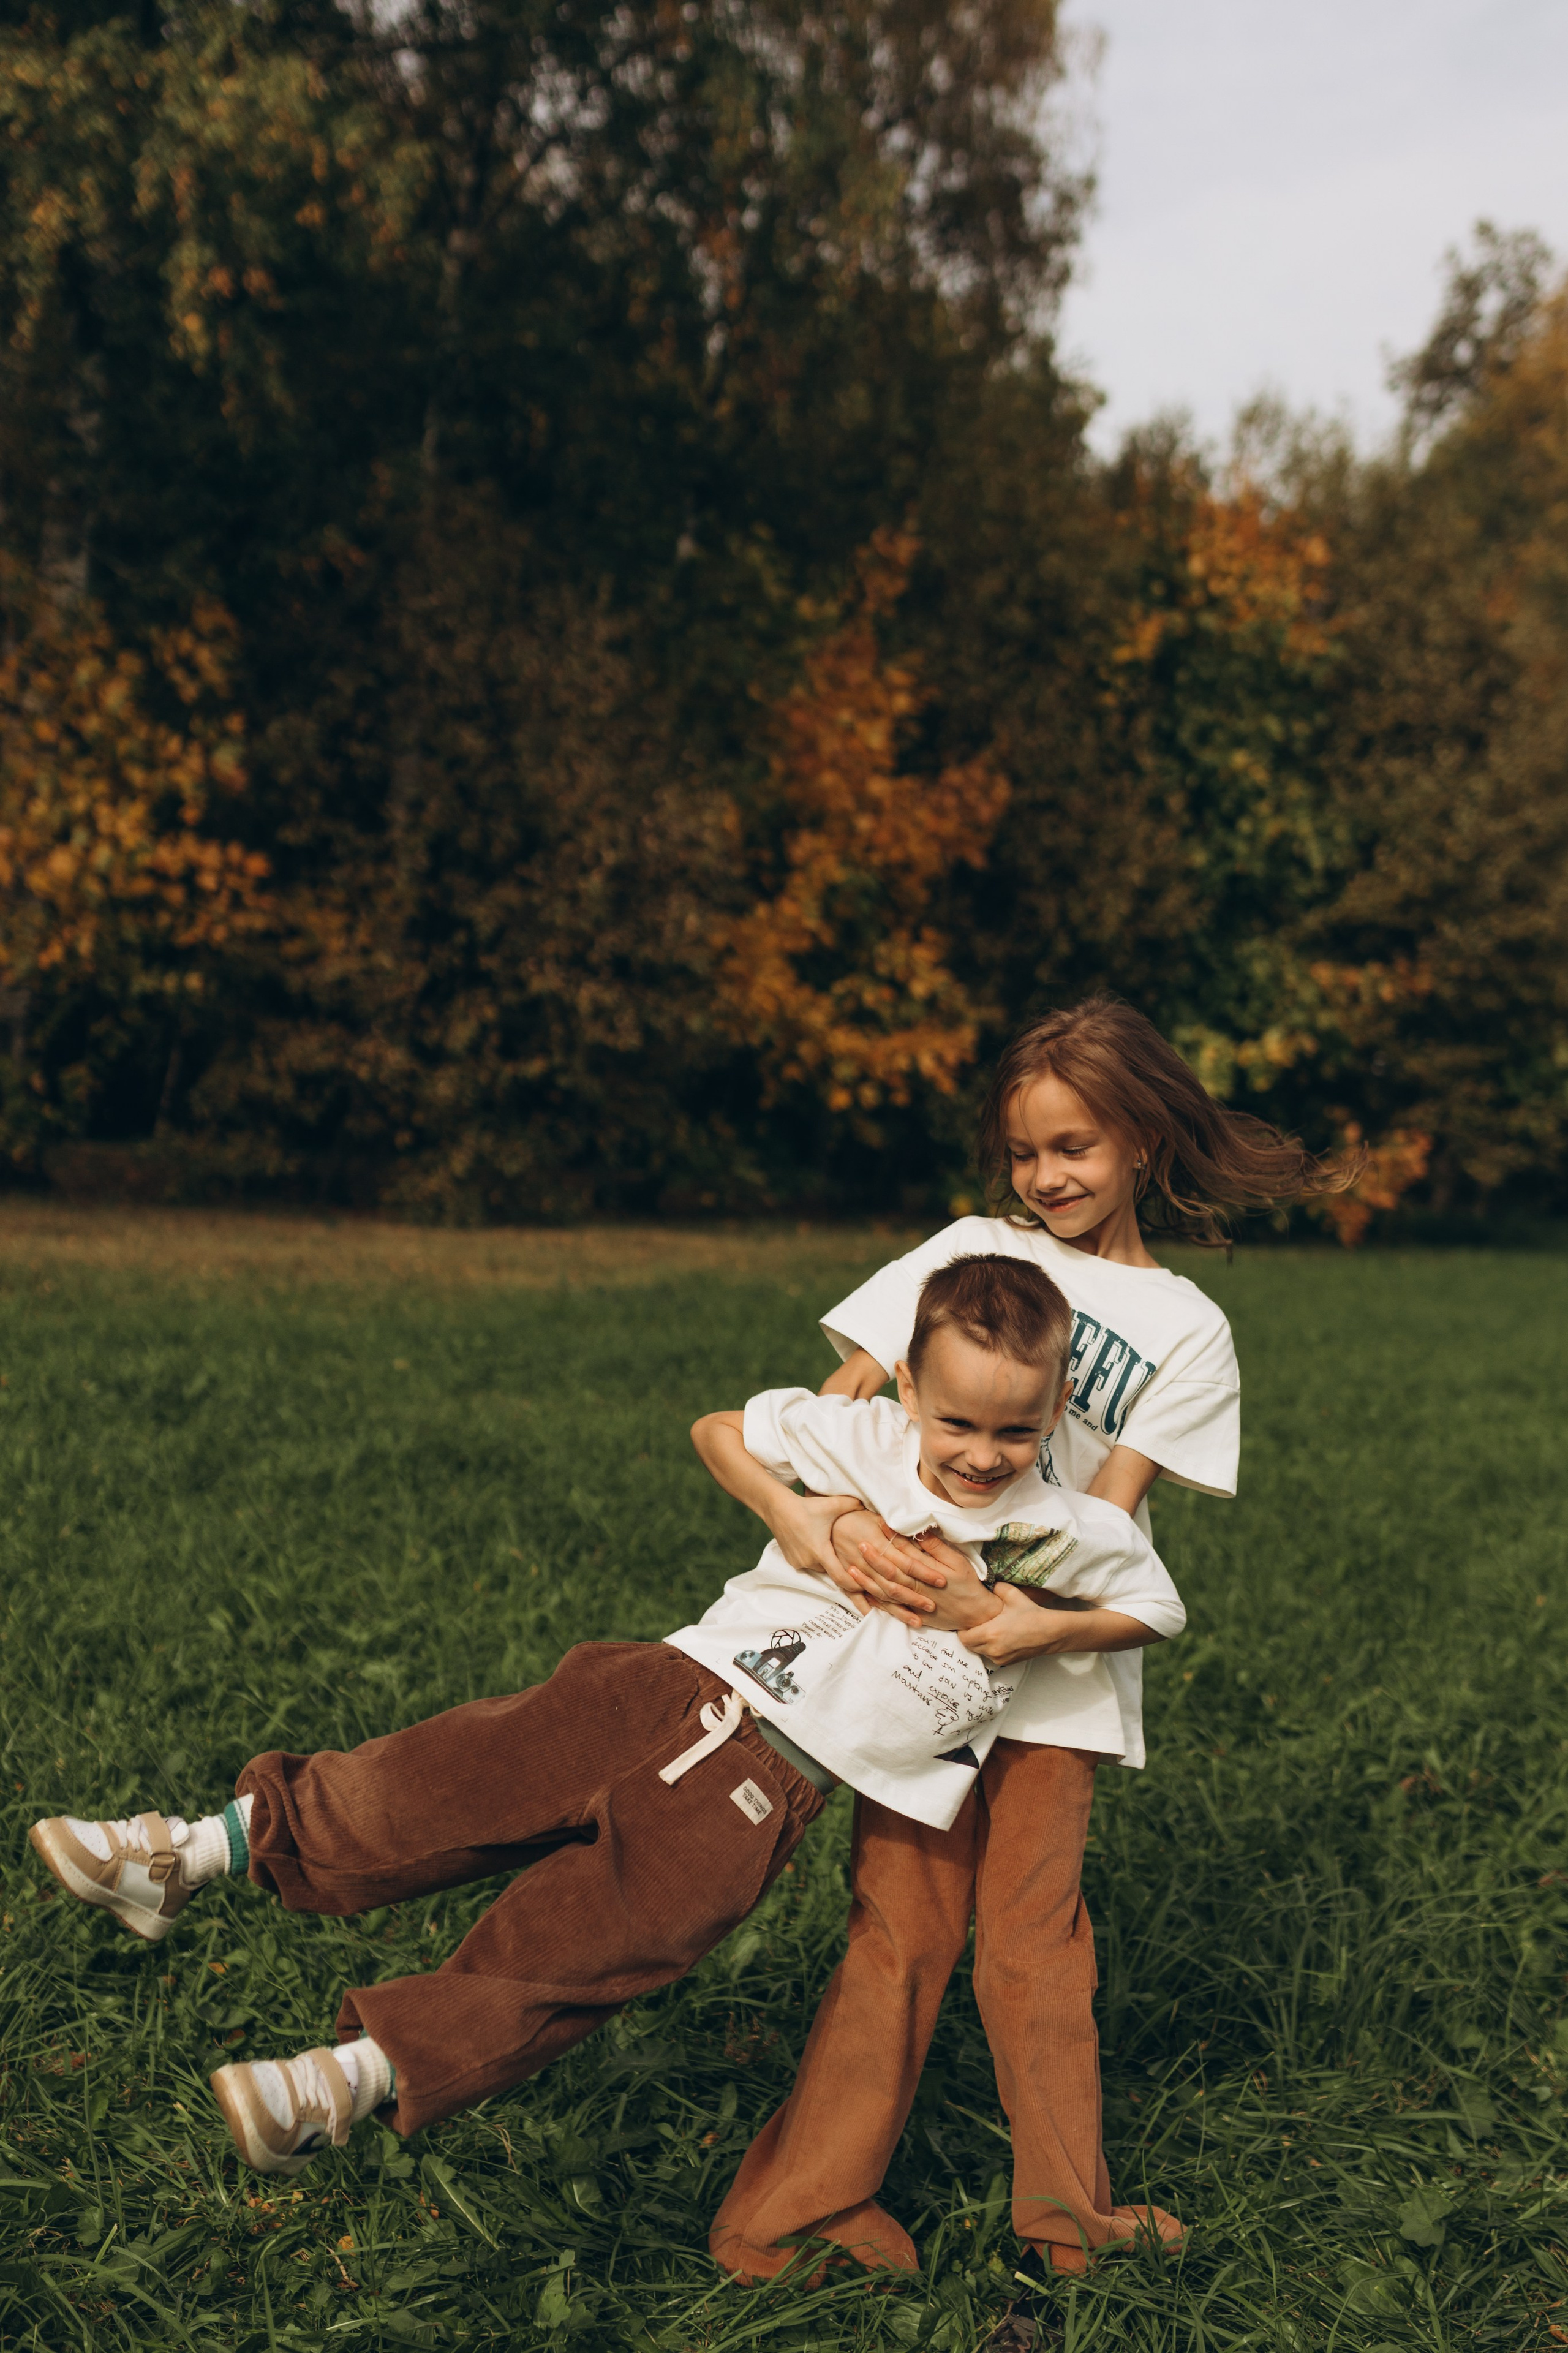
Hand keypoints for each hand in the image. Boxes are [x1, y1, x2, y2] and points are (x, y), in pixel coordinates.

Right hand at [767, 1489, 874, 1611]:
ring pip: (820, 1567)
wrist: (778, 1507)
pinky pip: (809, 1564)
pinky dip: (815, 1558)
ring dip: (828, 1560)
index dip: (854, 1584)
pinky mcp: (791, 1561)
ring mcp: (798, 1562)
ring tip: (831, 1546)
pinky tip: (816, 1543)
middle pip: (832, 1571)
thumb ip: (855, 1506)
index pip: (841, 1578)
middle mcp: (809, 1561)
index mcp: (821, 1551)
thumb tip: (873, 1506)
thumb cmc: (807, 1506)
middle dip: (842, 1566)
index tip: (865, 1585)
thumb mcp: (833, 1504)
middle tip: (854, 1562)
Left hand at [854, 1526, 1000, 1634]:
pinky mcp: (911, 1613)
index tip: (878, 1524)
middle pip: (890, 1571)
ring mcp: (911, 1602)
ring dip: (867, 1579)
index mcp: (926, 1572)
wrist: (974, 1614)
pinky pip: (888, 1608)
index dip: (890, 1538)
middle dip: (873, 1558)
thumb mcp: (957, 1562)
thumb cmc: (967, 1585)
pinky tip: (861, 1593)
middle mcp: (916, 1588)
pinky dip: (874, 1601)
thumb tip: (920, 1530)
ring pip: (885, 1590)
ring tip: (851, 1567)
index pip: (904, 1552)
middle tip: (859, 1543)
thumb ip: (936, 1548)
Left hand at [961, 1591, 1155, 1667]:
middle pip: (970, 1646)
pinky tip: (1002, 1637)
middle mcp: (993, 1649)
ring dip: (981, 1642)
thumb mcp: (1012, 1594)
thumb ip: (996, 1588)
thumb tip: (987, 1584)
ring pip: (981, 1651)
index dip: (964, 1628)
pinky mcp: (1008, 1662)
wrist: (1053, 1632)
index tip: (969, 1619)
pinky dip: (992, 1648)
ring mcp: (1001, 1658)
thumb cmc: (1032, 1614)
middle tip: (977, 1623)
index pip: (963, 1636)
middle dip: (971, 1635)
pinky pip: (993, 1656)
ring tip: (990, 1629)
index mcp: (990, 1633)